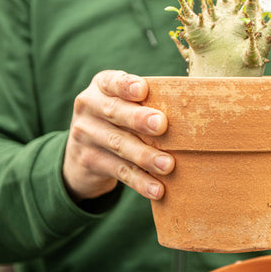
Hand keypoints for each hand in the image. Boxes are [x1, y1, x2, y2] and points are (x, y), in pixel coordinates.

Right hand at [63, 70, 174, 201]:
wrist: (81, 154)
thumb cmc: (118, 121)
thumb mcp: (123, 105)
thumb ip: (145, 103)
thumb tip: (189, 113)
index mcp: (101, 87)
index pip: (112, 82)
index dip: (126, 85)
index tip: (142, 90)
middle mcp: (89, 107)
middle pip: (115, 112)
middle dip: (139, 119)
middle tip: (162, 125)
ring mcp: (85, 135)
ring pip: (119, 145)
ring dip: (145, 156)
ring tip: (168, 165)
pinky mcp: (89, 161)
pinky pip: (119, 171)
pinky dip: (140, 181)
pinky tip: (157, 189)